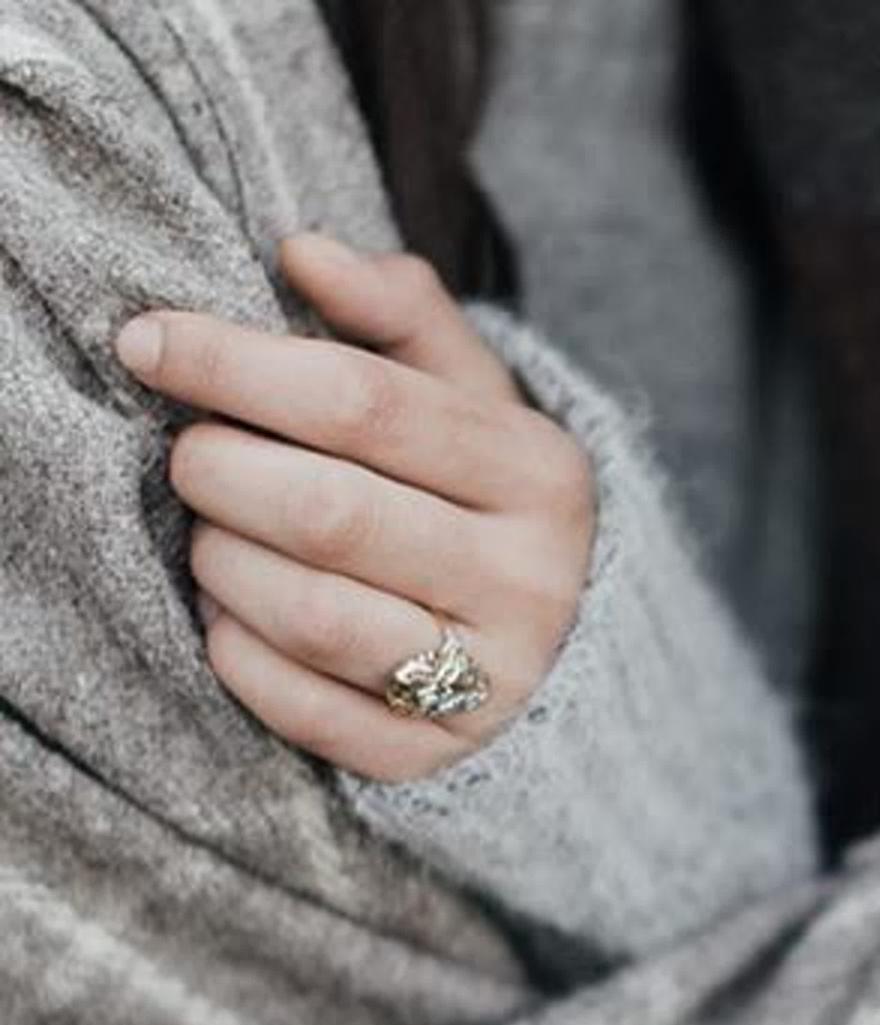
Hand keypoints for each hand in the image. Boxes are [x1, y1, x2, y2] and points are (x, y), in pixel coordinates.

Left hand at [115, 233, 595, 781]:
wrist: (568, 649)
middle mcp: (529, 582)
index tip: (150, 343)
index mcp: (540, 476)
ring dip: (222, 563)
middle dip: (220, 470)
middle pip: (330, 512)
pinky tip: (230, 613)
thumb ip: (400, 315)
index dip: (237, 365)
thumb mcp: (475, 399)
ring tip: (211, 534)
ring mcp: (490, 679)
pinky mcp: (438, 756)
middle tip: (189, 454)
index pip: (364, 404)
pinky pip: (306, 709)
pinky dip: (239, 653)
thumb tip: (302, 251)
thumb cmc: (486, 501)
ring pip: (315, 616)